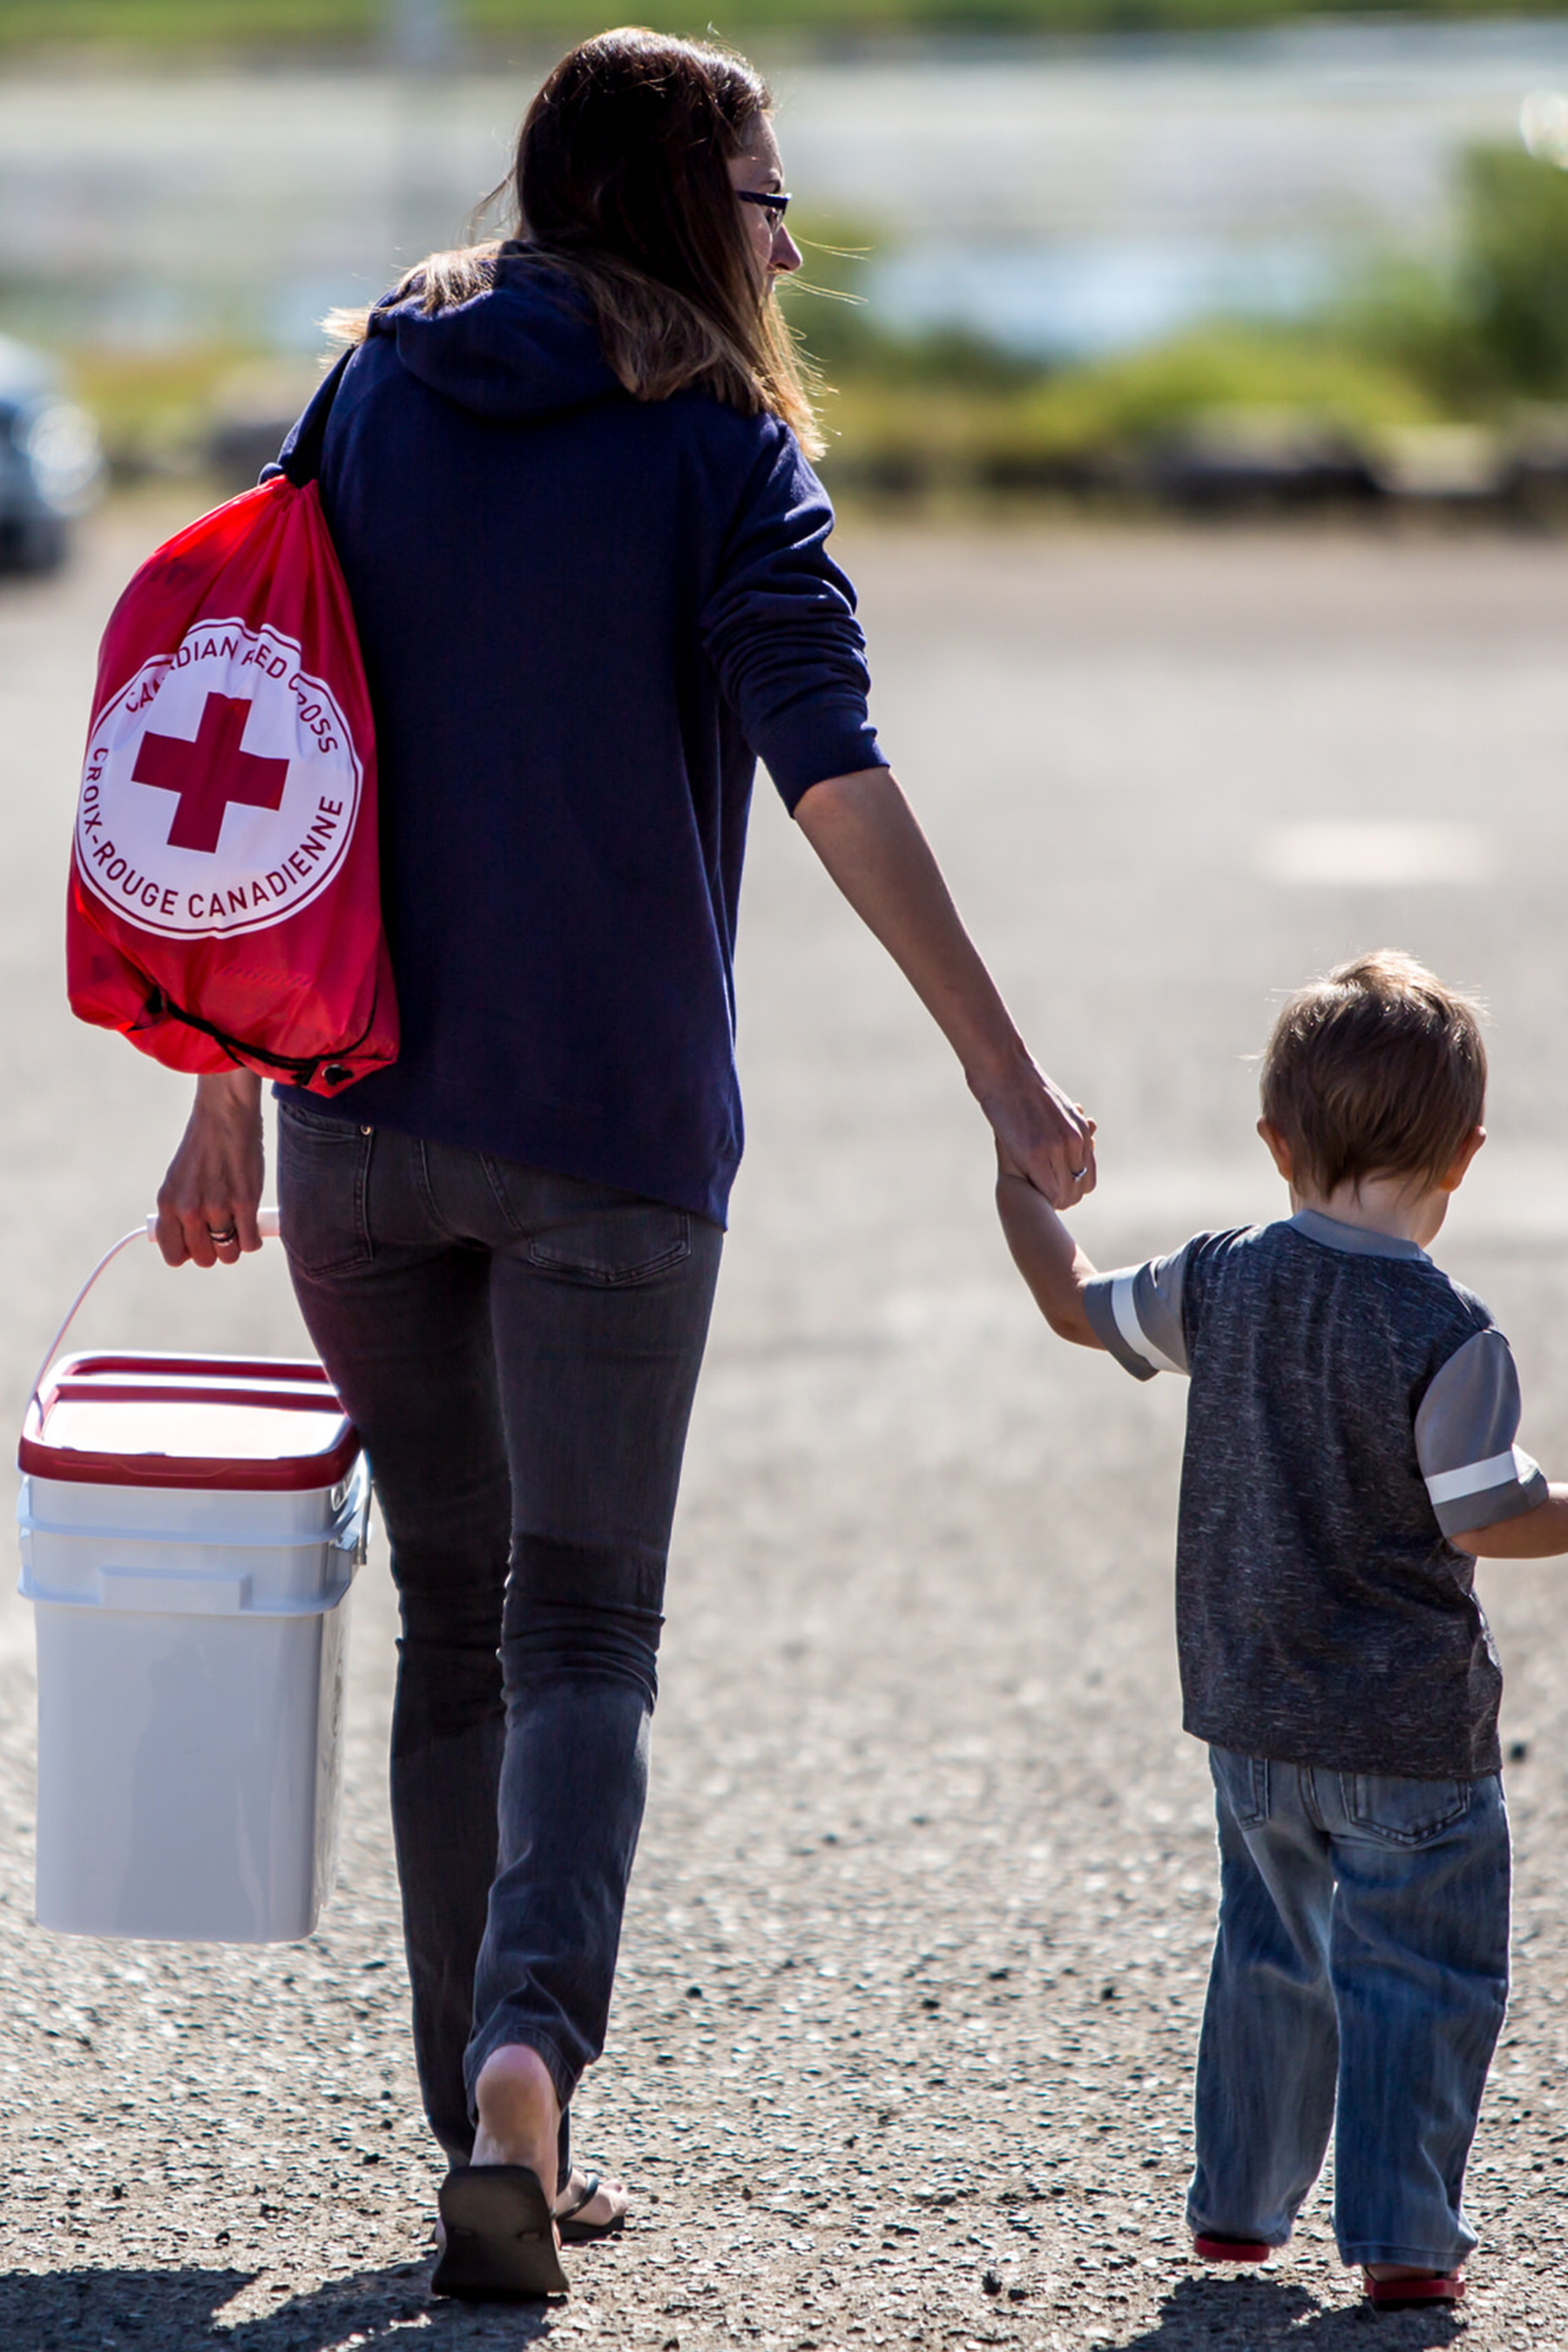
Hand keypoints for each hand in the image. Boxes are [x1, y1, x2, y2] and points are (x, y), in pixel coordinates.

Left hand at [155, 1071, 264, 1267]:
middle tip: (225, 1231)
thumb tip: (191, 1240)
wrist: (225, 1115)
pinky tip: (254, 1223)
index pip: (174, 1255)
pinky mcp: (244, 1203)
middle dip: (216, 1250)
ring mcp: (217, 1208)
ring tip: (240, 1225)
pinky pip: (251, 1243)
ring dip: (237, 1244)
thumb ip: (180, 1209)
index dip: (190, 1253)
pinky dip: (255, 1238)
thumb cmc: (205, 1145)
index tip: (201, 1242)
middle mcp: (189, 1210)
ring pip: (229, 1254)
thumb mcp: (179, 1179)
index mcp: (168, 1204)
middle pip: (204, 1259)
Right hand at [975, 1048, 1095, 1208]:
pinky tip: (1028, 1194)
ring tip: (1035, 1200)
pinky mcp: (1034, 1154)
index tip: (1055, 1191)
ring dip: (1052, 1201)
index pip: (1087, 1176)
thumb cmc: (1024, 1087)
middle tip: (1044, 1201)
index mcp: (1082, 1131)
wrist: (1005, 1072)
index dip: (1072, 1189)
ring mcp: (1056, 1148)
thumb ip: (1068, 1124)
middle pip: (1079, 1189)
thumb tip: (1081, 1132)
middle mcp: (1075, 1142)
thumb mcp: (1056, 1106)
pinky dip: (1040, 1199)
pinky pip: (1047, 1191)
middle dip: (1064, 1198)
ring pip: (1064, 1193)